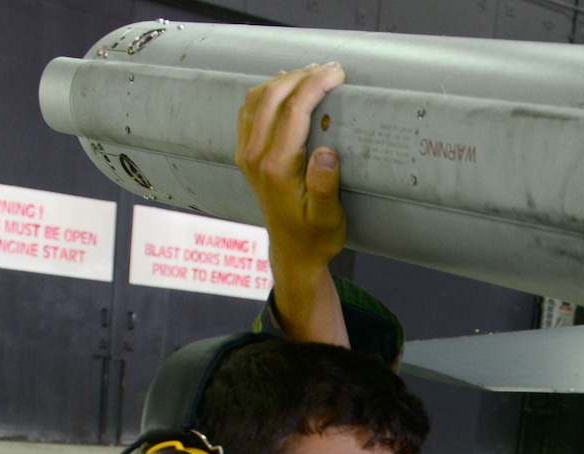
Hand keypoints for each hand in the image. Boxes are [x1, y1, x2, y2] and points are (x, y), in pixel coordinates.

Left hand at [237, 64, 349, 345]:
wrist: (292, 254)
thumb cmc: (315, 237)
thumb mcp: (328, 218)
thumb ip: (324, 185)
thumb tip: (325, 152)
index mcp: (277, 166)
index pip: (294, 111)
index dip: (315, 86)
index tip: (336, 73)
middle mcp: (256, 155)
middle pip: (272, 97)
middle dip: (301, 76)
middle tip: (330, 69)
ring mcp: (247, 153)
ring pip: (256, 99)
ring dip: (283, 81)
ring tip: (311, 74)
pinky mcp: (247, 154)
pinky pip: (249, 111)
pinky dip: (266, 93)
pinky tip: (283, 89)